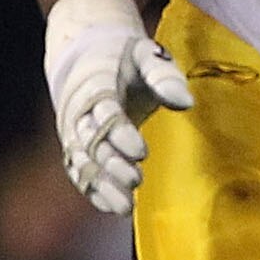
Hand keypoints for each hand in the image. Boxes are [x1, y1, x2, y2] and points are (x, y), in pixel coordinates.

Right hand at [44, 0, 191, 216]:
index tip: (141, 152)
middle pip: (91, 143)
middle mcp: (79, 111)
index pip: (104, 112)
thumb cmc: (124, 55)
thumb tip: (185, 102)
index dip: (119, 133)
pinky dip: (93, 190)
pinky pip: (79, 171)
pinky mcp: (75, 145)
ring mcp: (74, 131)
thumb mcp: (146, 53)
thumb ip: (164, 74)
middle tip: (136, 180)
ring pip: (82, 162)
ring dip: (102, 185)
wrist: (83, 52)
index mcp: (96, 84)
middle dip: (112, 164)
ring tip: (126, 207)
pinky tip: (113, 207)